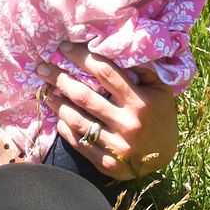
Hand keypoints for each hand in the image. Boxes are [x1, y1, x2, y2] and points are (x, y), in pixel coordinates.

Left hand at [39, 43, 177, 180]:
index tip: (64, 47)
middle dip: (59, 78)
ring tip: (45, 92)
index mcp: (140, 102)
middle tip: (42, 67)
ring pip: (77, 121)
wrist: (166, 156)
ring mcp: (117, 146)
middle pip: (84, 96)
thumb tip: (121, 45)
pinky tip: (59, 117)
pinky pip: (79, 143)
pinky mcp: (108, 164)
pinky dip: (65, 128)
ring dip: (57, 104)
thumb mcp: (160, 90)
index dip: (81, 57)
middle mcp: (128, 124)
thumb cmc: (159, 115)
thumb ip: (143, 68)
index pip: (105, 73)